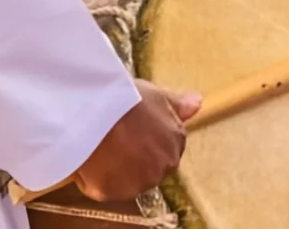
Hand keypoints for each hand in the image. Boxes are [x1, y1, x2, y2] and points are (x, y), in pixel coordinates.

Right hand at [74, 80, 200, 201]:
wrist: (93, 114)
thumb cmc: (126, 99)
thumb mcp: (156, 94)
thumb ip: (178, 103)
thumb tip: (198, 103)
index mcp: (176, 141)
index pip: (168, 147)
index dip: (148, 139)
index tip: (133, 130)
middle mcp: (163, 166)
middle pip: (151, 167)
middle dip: (137, 157)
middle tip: (116, 138)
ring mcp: (139, 182)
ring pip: (130, 181)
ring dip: (119, 171)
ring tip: (101, 147)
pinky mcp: (113, 193)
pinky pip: (106, 189)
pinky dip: (98, 179)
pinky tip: (91, 159)